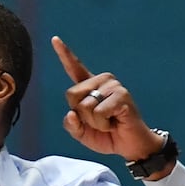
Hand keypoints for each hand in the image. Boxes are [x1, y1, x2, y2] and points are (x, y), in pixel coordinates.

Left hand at [51, 36, 164, 162]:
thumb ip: (71, 123)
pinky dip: (103, 124)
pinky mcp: (122, 95)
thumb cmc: (106, 136)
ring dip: (94, 122)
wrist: (129, 146)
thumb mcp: (81, 132)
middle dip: (80, 115)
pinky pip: (98, 113)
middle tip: (99, 120)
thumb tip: (71, 114)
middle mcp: (102, 81)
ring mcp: (113, 86)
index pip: (74, 68)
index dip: (64, 54)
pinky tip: (114, 123)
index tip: (55, 39)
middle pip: (71, 94)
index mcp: (90, 86)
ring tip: (108, 122)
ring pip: (85, 106)